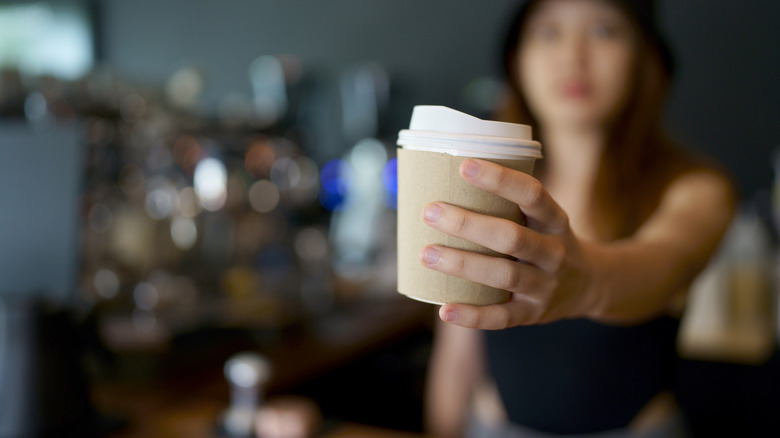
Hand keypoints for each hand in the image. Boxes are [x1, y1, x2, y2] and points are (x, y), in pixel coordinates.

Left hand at [420, 158, 595, 329]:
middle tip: (430, 212)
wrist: (588, 286)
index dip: (500, 179)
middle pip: (511, 237)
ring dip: (463, 265)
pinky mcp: (532, 314)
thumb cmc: (544, 241)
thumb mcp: (541, 218)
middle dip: (468, 224)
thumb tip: (440, 180)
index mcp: (554, 220)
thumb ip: (505, 204)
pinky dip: (472, 315)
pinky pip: (502, 318)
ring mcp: (545, 286)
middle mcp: (554, 252)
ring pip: (504, 275)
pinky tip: (444, 310)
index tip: (464, 166)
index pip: (532, 194)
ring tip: (427, 254)